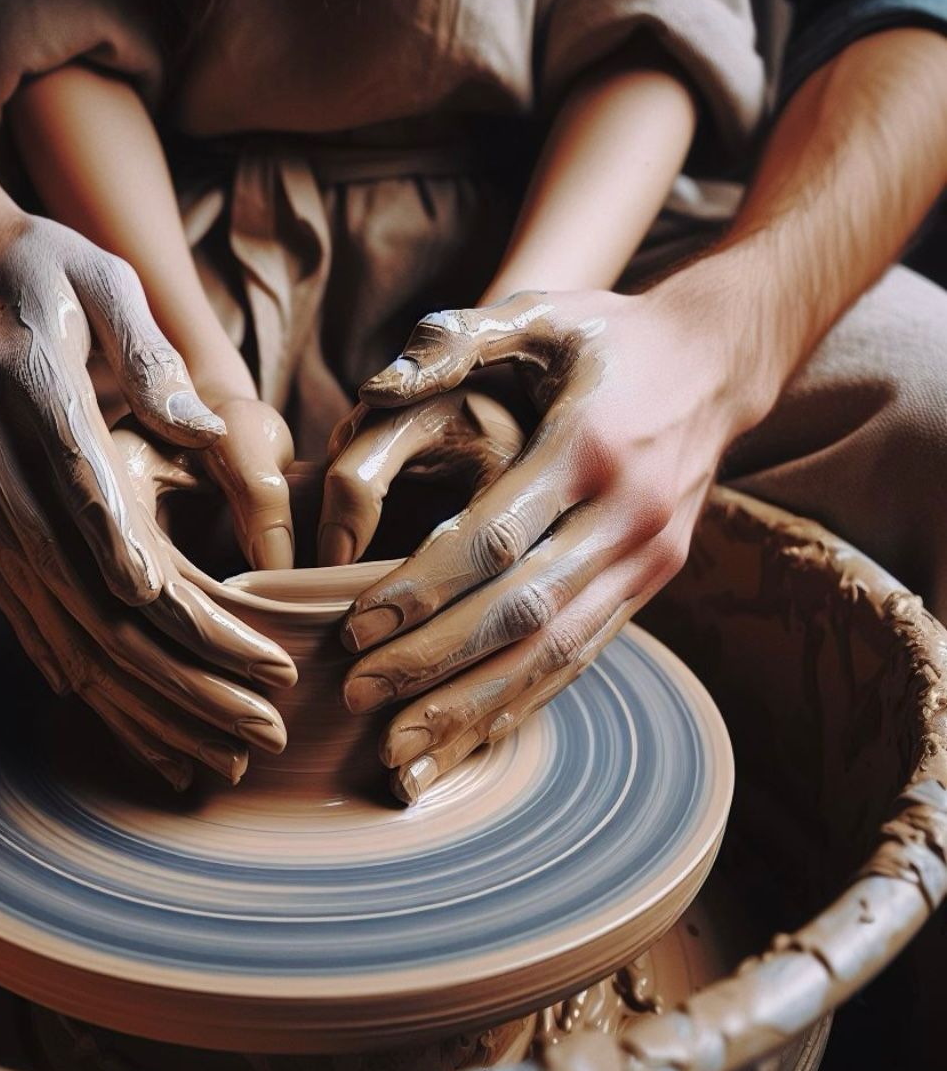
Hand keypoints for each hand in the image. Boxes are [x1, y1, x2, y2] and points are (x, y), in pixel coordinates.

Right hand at [0, 167, 295, 787]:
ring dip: (132, 693)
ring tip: (205, 749)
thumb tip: (199, 426)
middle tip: (256, 724)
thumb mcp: (97, 276)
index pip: (85, 492)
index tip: (219, 637)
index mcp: (24, 386)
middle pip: (78, 586)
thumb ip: (147, 352)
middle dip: (175, 668)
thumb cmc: (33, 261)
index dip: (148, 568)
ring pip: (49, 618)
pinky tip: (116, 711)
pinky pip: (16, 606)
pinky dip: (68, 664)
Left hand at [340, 289, 757, 802]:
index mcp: (589, 448)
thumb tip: (378, 386)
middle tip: (355, 698)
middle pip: (520, 613)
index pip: (494, 539)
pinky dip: (522, 703)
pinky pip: (581, 657)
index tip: (355, 629)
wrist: (715, 363)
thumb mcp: (540, 312)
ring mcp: (646, 559)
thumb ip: (459, 340)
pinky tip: (469, 740)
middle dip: (434, 664)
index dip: (422, 589)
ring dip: (475, 708)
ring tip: (403, 758)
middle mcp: (626, 515)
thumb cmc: (606, 338)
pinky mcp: (649, 585)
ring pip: (554, 653)